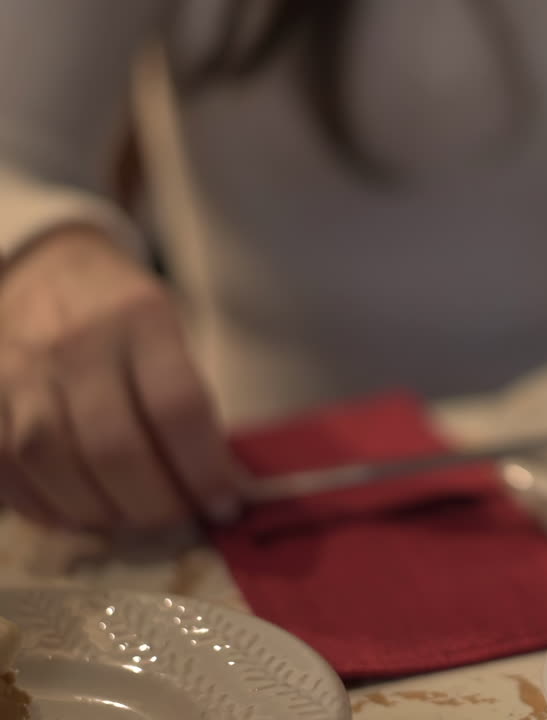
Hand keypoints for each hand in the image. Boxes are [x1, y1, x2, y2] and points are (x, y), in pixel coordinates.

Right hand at [0, 228, 245, 530]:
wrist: (46, 266)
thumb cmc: (125, 314)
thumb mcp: (174, 329)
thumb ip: (190, 400)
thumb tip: (223, 485)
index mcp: (142, 319)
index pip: (177, 407)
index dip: (204, 469)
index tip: (225, 503)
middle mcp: (76, 344)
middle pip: (113, 447)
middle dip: (155, 503)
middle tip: (181, 518)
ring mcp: (19, 370)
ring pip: (52, 464)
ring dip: (100, 512)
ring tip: (134, 520)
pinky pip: (4, 469)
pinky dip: (44, 508)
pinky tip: (80, 516)